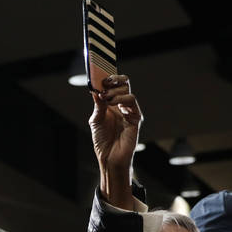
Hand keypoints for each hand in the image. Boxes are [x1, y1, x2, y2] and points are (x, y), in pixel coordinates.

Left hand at [89, 74, 142, 208]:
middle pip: (124, 84)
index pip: (115, 85)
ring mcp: (130, 111)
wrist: (109, 157)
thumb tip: (95, 89)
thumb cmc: (102, 140)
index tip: (100, 74)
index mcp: (112, 104)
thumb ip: (98, 105)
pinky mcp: (136, 119)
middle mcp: (122, 105)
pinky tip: (113, 105)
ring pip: (128, 91)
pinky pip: (132, 104)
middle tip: (104, 85)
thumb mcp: (96, 120)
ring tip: (106, 98)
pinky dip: (122, 101)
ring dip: (116, 92)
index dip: (110, 77)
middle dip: (113, 81)